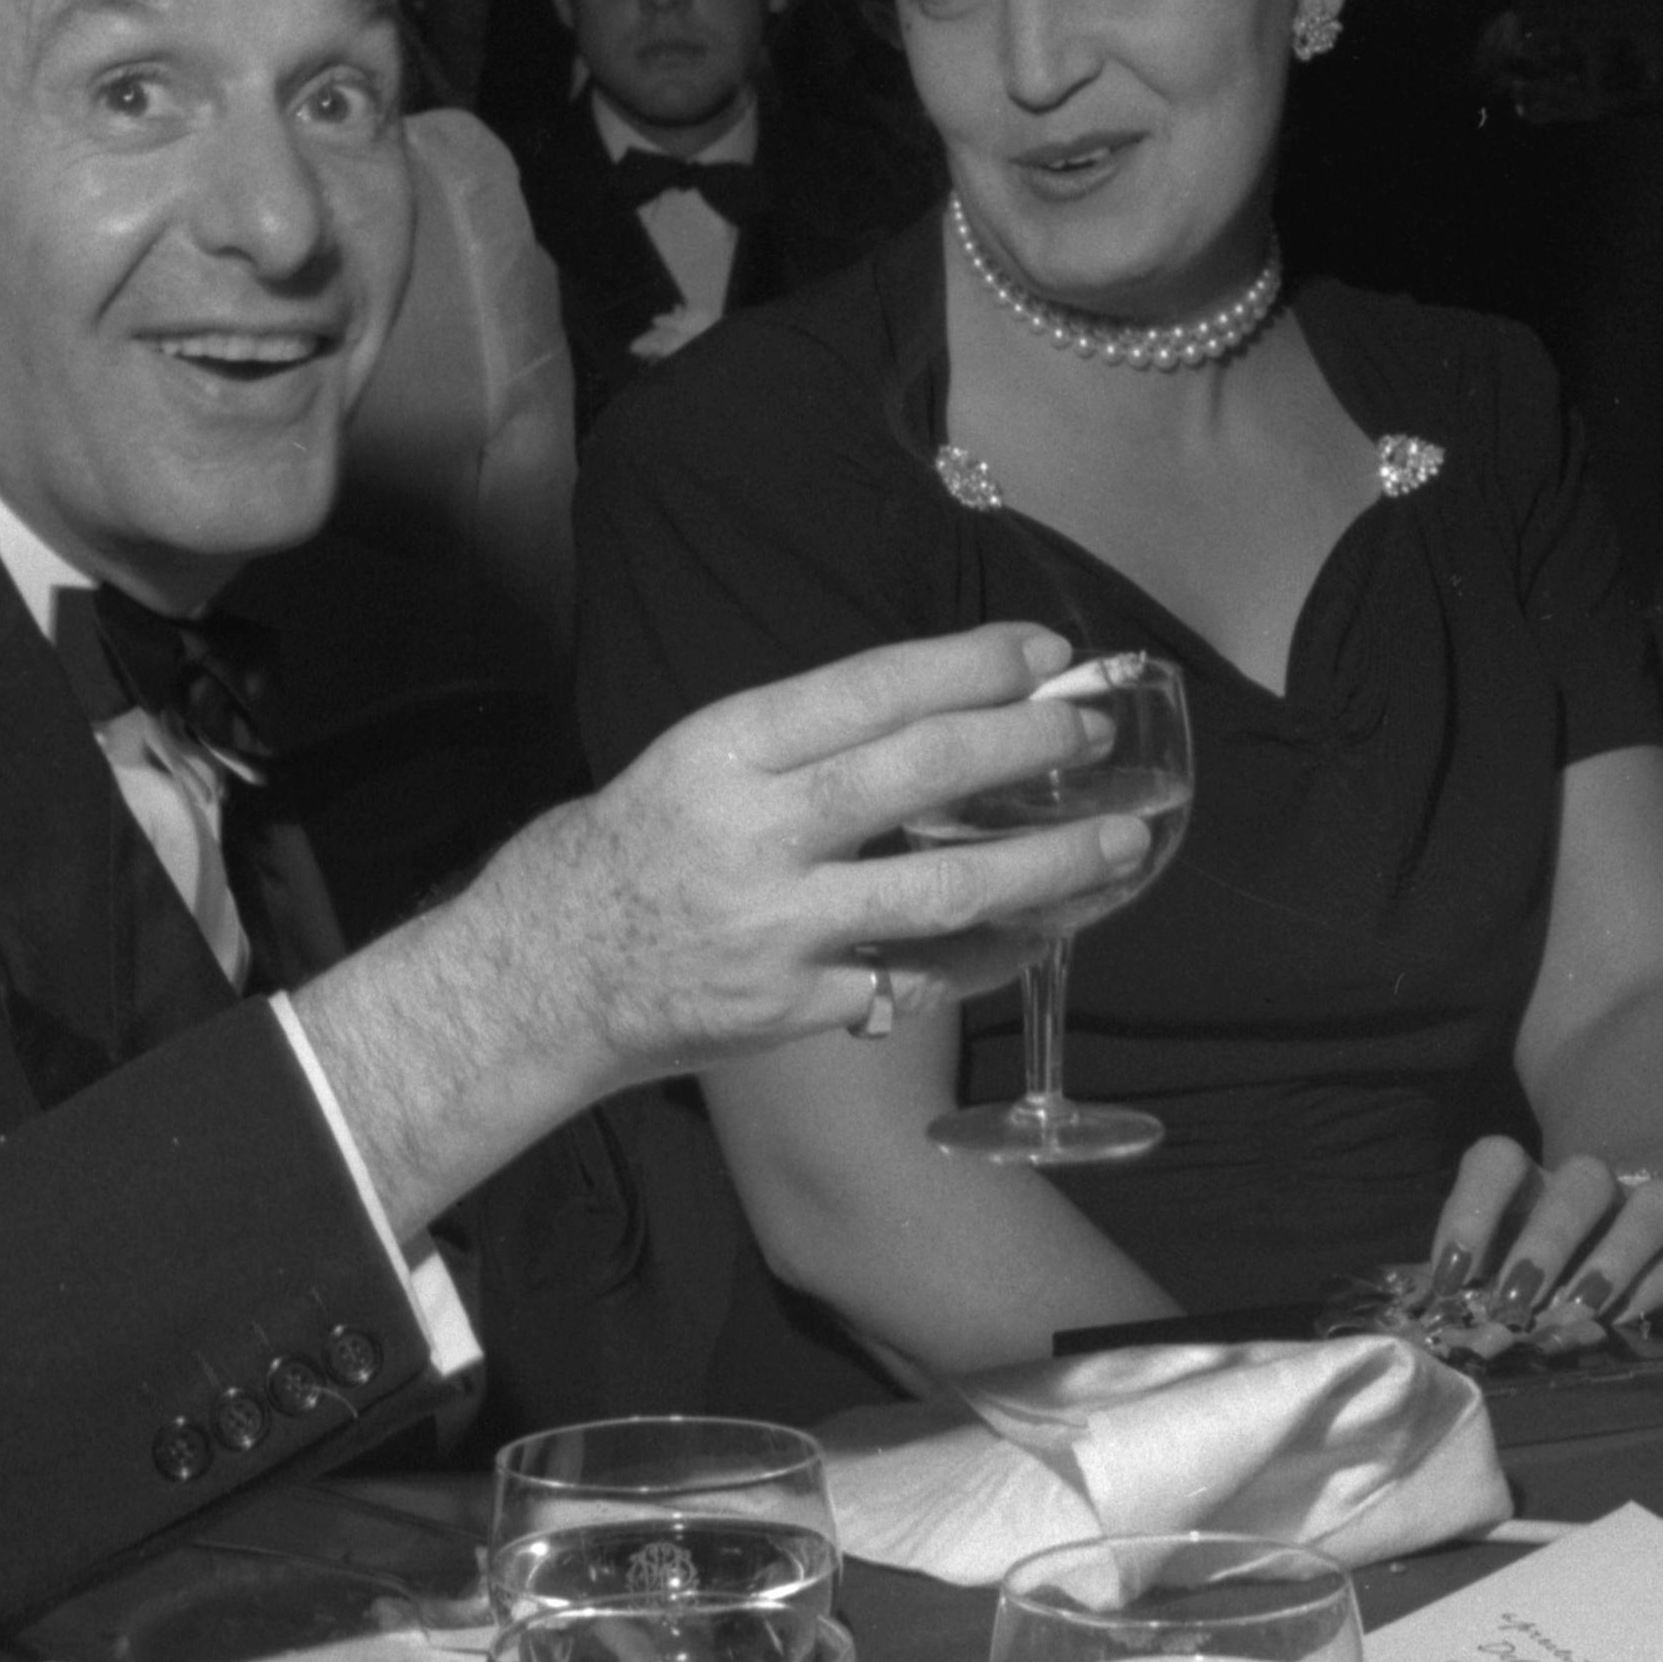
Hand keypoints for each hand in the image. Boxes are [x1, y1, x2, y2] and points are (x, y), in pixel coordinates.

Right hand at [550, 627, 1143, 1070]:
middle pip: (920, 775)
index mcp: (726, 751)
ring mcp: (782, 931)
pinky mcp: (797, 1011)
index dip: (969, 664)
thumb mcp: (694, 761)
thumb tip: (939, 710)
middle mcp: (757, 836)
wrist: (540, 980)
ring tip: (1121, 839)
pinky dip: (993, 956)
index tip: (1043, 650)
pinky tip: (1049, 930)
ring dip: (1049, 864)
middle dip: (1024, 746)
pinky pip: (922, 981)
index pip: (870, 689)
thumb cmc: (622, 853)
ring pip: (945, 892)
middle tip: (1093, 732)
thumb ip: (803, 744)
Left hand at [1424, 1139, 1662, 1346]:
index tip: (1451, 1280)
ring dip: (1613, 1257)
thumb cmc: (1522, 1289)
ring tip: (1574, 1312)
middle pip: (1583, 1180)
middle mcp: (1590, 1190)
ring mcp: (1646, 1217)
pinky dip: (1653, 1287)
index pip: (1498, 1160)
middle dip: (1548, 1241)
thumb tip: (1405, 1323)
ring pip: (1651, 1204)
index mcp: (1527, 1187)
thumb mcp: (1479, 1285)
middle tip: (1515, 1304)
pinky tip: (1618, 1322)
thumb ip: (1451, 1295)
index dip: (1471, 1213)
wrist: (1606, 1292)